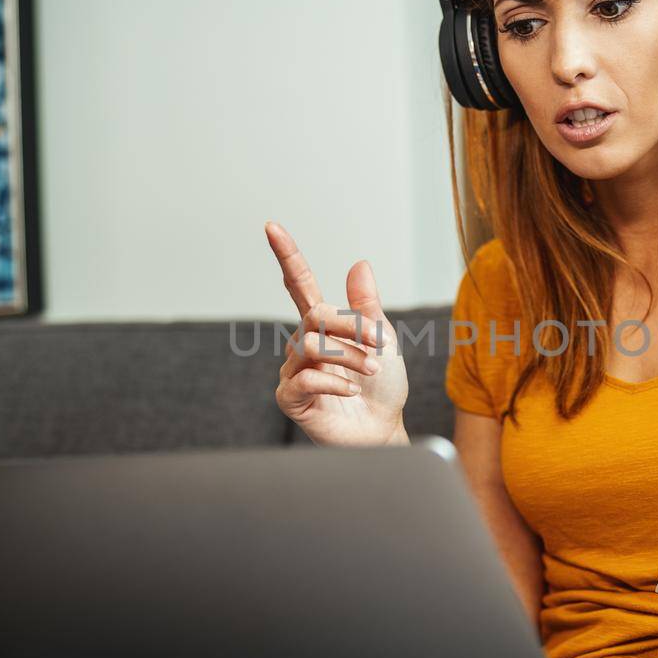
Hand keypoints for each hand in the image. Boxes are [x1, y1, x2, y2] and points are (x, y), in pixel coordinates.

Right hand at [264, 221, 408, 446]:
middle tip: (378, 346)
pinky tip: (349, 390)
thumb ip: (367, 306)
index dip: (286, 255)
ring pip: (313, 346)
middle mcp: (303, 344)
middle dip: (352, 328)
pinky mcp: (290, 398)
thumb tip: (360, 264)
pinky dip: (334, 381)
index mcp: (324, 325)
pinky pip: (305, 378)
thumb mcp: (383, 341)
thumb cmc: (382, 387)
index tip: (271, 226)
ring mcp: (294, 370)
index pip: (300, 284)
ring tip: (370, 371)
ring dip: (350, 357)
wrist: (385, 430)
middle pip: (316, 315)